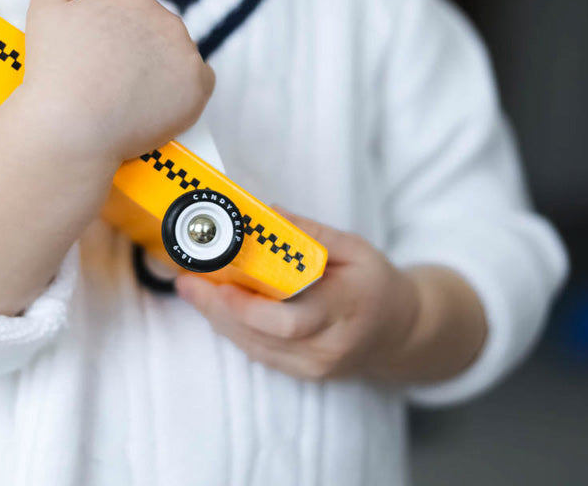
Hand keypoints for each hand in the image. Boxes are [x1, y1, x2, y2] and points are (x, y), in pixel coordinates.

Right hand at [18, 0, 215, 165]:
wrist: (71, 128)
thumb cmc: (54, 74)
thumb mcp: (42, 13)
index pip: (123, 7)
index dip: (104, 31)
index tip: (92, 55)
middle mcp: (163, 18)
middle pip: (151, 30)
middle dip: (133, 48)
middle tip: (108, 78)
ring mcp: (184, 52)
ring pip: (175, 54)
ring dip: (159, 67)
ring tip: (129, 94)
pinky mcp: (198, 86)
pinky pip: (198, 83)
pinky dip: (181, 92)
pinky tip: (157, 103)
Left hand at [174, 205, 421, 381]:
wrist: (400, 332)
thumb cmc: (375, 284)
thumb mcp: (355, 248)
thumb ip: (311, 233)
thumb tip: (266, 213)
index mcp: (344, 311)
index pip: (291, 321)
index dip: (249, 307)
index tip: (219, 282)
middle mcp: (328, 347)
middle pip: (262, 337)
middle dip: (218, 310)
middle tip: (187, 282)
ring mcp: (314, 367)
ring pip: (254, 347)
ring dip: (217, 319)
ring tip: (191, 288)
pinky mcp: (302, 373)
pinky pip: (259, 352)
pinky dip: (233, 328)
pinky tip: (214, 305)